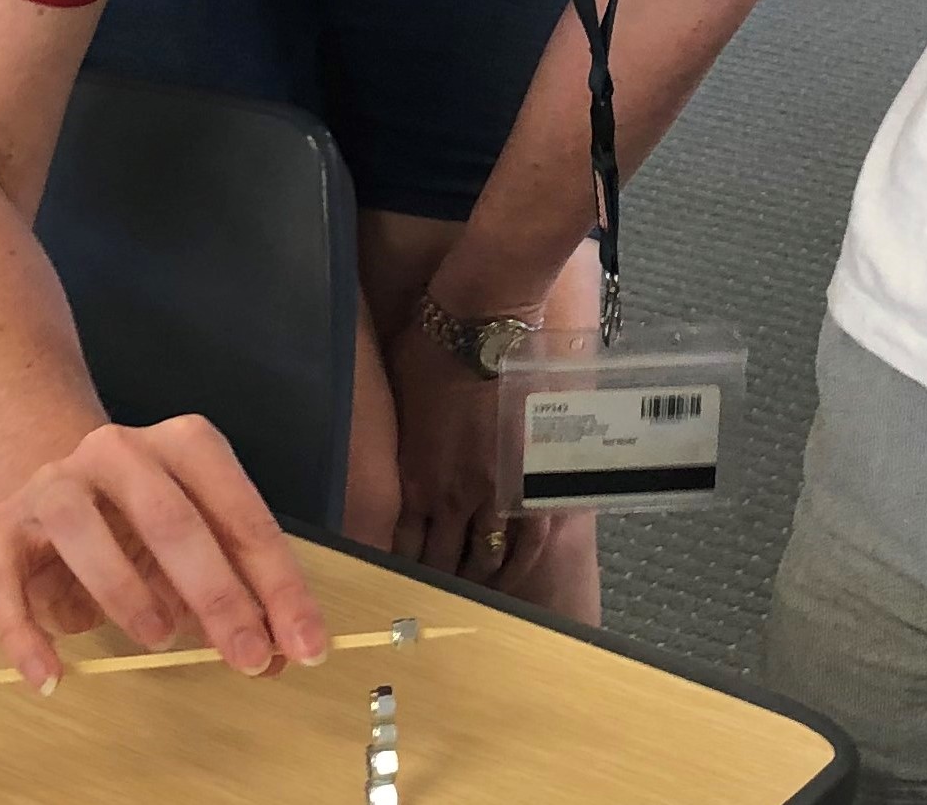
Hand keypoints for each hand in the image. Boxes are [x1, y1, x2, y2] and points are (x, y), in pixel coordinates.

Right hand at [0, 415, 328, 691]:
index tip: (306, 644)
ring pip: (82, 529)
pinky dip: (26, 633)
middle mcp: (119, 450)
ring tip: (160, 640)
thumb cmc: (141, 519)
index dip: (277, 582)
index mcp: (184, 444)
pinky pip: (5, 579)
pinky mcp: (2, 523)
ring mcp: (56, 482)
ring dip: (124, 590)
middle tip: (248, 656)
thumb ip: (239, 589)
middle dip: (217, 592)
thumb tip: (284, 653)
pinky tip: (51, 677)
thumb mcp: (199, 542)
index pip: (241, 514)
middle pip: (171, 517)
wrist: (56, 483)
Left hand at [388, 320, 551, 592]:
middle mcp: (450, 496)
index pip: (403, 546)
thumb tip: (402, 463)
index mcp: (414, 479)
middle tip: (435, 602)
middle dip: (437, 585)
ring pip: (484, 559)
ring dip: (476, 581)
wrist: (479, 323)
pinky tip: (511, 577)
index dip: (400, 571)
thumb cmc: (429, 350)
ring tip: (473, 593)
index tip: (398, 586)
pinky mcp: (528, 477)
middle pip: (441, 561)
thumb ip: (403, 447)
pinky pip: (526, 540)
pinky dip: (517, 566)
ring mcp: (493, 490)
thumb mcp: (398, 405)